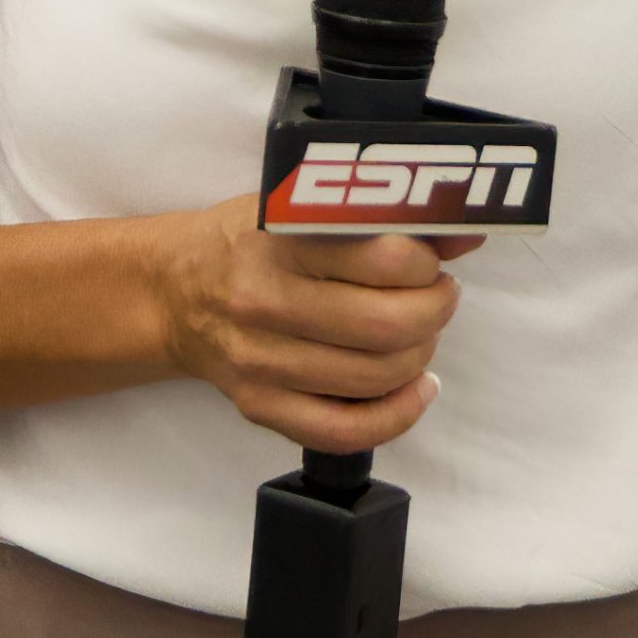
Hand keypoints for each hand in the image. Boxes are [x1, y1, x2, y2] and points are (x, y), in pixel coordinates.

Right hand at [151, 192, 486, 453]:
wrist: (173, 291)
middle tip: (437, 295)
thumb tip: (464, 231)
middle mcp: (264, 302)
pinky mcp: (260, 406)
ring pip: (377, 377)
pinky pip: (346, 431)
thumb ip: (375, 218)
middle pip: (388, 325)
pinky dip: (398, 415)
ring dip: (421, 356)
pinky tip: (414, 389)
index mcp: (275, 240)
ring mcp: (260, 362)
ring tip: (418, 332)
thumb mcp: (296, 207)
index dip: (428, 261)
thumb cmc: (245, 241)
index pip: (385, 258)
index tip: (430, 258)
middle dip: (434, 311)